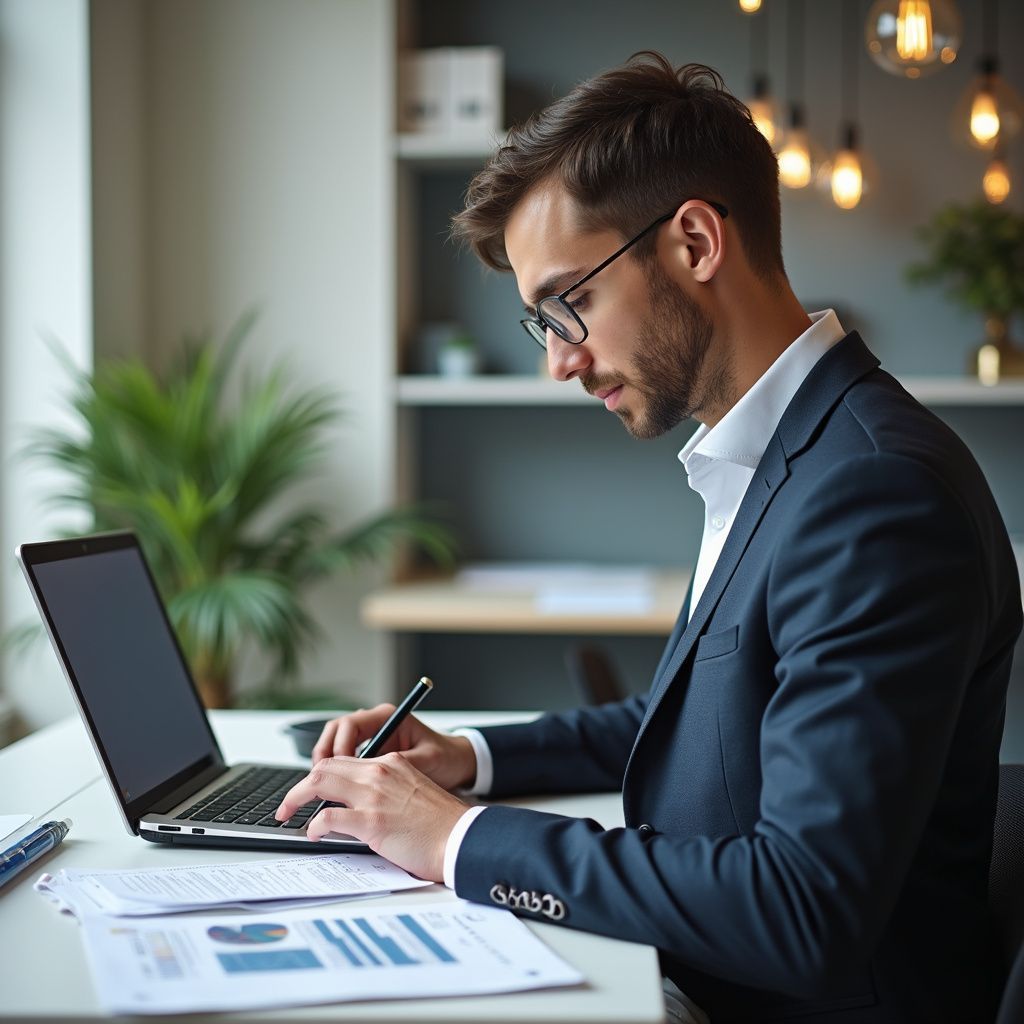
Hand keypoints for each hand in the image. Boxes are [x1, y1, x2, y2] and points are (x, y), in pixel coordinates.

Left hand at [275, 753, 469, 881]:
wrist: (461, 837)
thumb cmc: (441, 823)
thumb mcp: (412, 791)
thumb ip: (385, 790)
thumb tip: (357, 805)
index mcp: (390, 763)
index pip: (343, 761)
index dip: (320, 776)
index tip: (310, 792)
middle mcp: (379, 773)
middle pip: (325, 766)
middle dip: (300, 785)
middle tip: (288, 804)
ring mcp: (374, 795)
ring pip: (319, 783)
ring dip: (296, 798)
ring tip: (288, 814)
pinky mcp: (372, 821)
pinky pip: (328, 817)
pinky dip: (315, 825)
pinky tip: (314, 833)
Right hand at [311, 705, 476, 791]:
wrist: (459, 764)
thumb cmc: (446, 758)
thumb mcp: (425, 761)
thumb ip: (398, 768)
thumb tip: (373, 782)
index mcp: (387, 717)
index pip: (349, 725)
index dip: (337, 747)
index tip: (334, 770)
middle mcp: (376, 724)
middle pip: (335, 734)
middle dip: (322, 758)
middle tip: (314, 784)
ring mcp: (372, 739)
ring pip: (335, 747)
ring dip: (325, 767)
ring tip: (320, 790)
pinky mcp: (372, 756)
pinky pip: (346, 762)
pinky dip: (336, 776)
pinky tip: (335, 795)